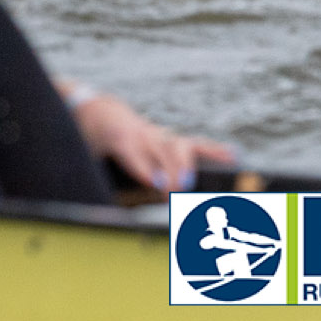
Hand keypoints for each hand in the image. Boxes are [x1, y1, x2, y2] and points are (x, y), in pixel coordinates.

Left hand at [73, 95, 233, 195]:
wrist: (95, 109)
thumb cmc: (92, 140)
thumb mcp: (86, 156)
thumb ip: (98, 179)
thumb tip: (108, 211)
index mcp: (119, 139)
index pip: (135, 156)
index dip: (147, 172)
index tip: (159, 187)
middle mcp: (142, 134)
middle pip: (160, 152)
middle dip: (170, 174)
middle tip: (176, 195)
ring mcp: (159, 134)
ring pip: (178, 146)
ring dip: (186, 166)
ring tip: (192, 184)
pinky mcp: (171, 138)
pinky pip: (195, 144)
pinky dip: (214, 150)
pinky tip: (233, 157)